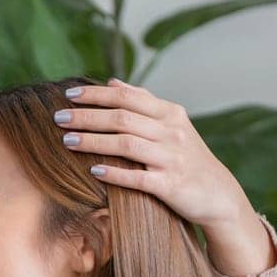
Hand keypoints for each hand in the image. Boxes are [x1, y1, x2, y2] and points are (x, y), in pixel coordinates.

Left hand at [56, 79, 255, 229]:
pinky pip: (138, 177)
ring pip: (126, 144)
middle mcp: (171, 131)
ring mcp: (172, 158)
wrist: (217, 194)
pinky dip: (116, 173)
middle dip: (87, 117)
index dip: (96, 94)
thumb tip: (113, 83)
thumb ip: (143, 102)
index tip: (68, 94)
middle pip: (122, 118)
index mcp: (169, 113)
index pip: (127, 97)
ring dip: (93, 142)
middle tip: (58, 118)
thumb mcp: (171, 124)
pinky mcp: (171, 185)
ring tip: (67, 142)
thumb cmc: (187, 157)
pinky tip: (94, 171)